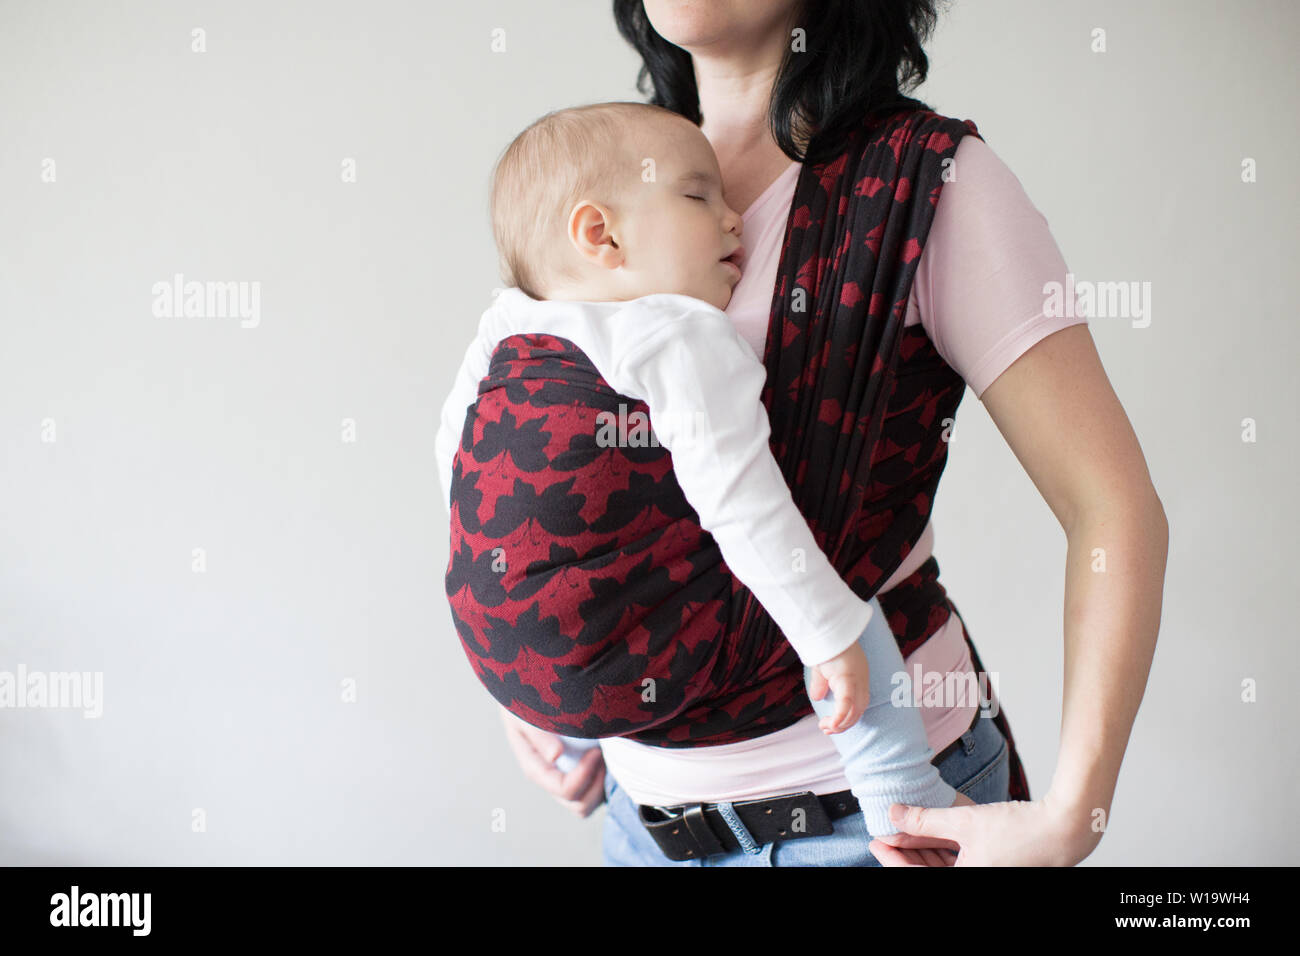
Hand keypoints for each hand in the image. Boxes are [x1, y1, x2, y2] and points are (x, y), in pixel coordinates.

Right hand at [499, 706, 605, 817]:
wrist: (529, 692)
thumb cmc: (524, 700)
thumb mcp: (524, 713)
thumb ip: (539, 734)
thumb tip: (555, 756)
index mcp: (536, 767)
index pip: (564, 789)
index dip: (584, 775)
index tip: (596, 751)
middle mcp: (550, 778)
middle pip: (577, 804)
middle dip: (595, 784)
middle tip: (602, 754)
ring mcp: (563, 778)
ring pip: (587, 803)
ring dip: (601, 785)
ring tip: (606, 756)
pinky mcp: (577, 773)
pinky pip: (595, 792)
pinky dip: (605, 781)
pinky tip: (607, 756)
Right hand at [807, 641, 869, 733]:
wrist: (825, 630)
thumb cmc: (824, 646)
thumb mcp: (821, 668)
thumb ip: (821, 683)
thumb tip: (816, 697)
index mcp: (857, 677)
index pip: (858, 703)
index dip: (847, 718)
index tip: (831, 725)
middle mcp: (861, 680)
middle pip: (859, 710)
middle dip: (844, 725)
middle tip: (827, 730)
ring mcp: (857, 679)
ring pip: (855, 710)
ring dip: (841, 723)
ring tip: (826, 728)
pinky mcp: (848, 678)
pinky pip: (847, 702)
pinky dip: (840, 716)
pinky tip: (831, 724)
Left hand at [867, 789, 1103, 865]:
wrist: (1062, 832)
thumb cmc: (1020, 831)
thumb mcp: (964, 822)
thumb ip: (925, 819)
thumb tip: (894, 814)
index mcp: (965, 881)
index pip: (916, 876)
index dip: (893, 859)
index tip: (876, 842)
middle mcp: (973, 881)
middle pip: (927, 872)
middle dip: (905, 853)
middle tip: (885, 834)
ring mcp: (982, 875)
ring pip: (942, 866)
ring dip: (922, 850)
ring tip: (904, 829)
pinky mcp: (990, 867)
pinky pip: (957, 861)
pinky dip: (941, 848)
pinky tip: (930, 832)